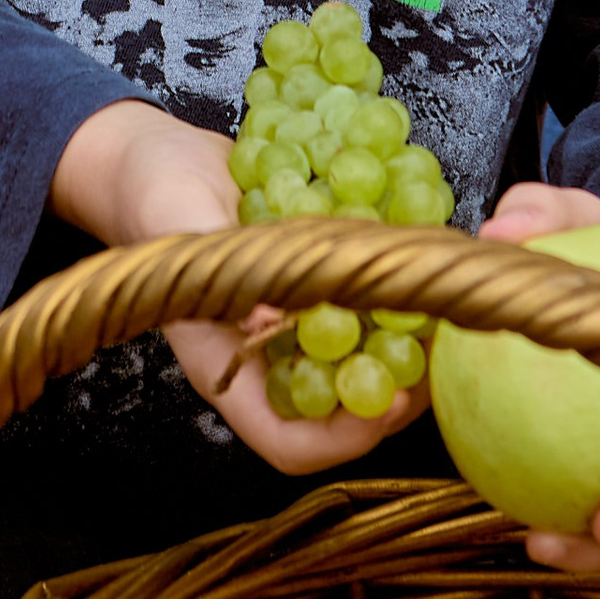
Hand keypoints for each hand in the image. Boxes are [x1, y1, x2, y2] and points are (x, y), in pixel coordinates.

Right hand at [49, 100, 425, 475]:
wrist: (162, 156)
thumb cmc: (156, 197)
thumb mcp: (180, 227)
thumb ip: (222, 272)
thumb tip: (273, 325)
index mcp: (228, 366)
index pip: (287, 442)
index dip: (343, 439)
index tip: (393, 402)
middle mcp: (271, 355)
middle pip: (343, 411)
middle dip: (400, 393)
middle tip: (443, 350)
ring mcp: (300, 320)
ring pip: (366, 359)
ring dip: (411, 341)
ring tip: (442, 300)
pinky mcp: (319, 281)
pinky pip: (366, 303)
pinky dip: (399, 287)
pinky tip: (419, 251)